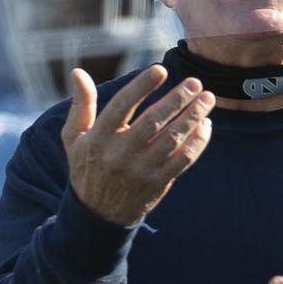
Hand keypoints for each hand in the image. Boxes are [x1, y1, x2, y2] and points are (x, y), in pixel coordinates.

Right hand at [61, 66, 214, 225]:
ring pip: (173, 139)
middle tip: (195, 82)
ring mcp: (140, 170)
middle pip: (154, 121)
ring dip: (194, 117)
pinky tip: (206, 125)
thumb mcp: (75, 137)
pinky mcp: (158, 182)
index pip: (122, 106)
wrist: (97, 214)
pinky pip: (183, 159)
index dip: (142, 86)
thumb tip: (79, 72)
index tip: (161, 69)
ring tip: (207, 99)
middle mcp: (119, 153)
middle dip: (178, 99)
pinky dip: (198, 142)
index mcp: (98, 138)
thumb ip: (81, 104)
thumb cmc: (87, 165)